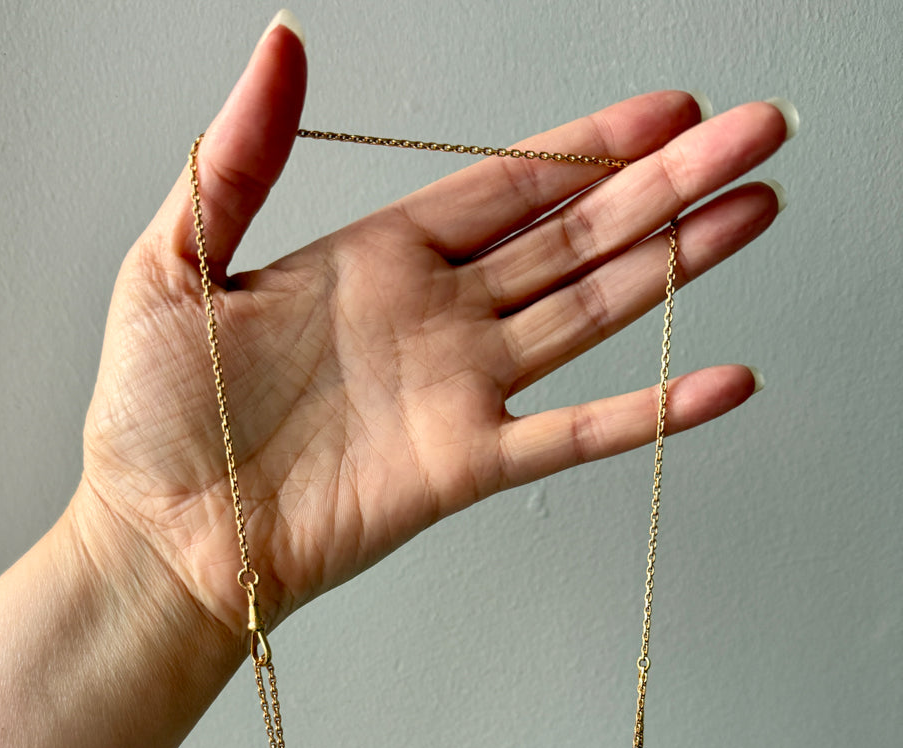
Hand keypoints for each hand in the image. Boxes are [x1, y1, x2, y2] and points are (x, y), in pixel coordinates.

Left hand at [79, 21, 788, 639]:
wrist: (162, 536)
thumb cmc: (155, 415)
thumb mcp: (176, 261)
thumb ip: (238, 158)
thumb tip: (285, 42)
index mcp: (379, 257)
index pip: (509, 183)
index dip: (591, 141)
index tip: (668, 107)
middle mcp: (437, 317)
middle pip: (576, 232)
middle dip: (668, 181)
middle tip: (756, 133)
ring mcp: (459, 391)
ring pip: (593, 311)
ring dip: (678, 262)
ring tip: (756, 210)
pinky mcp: (465, 466)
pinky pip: (574, 434)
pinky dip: (650, 410)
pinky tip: (720, 380)